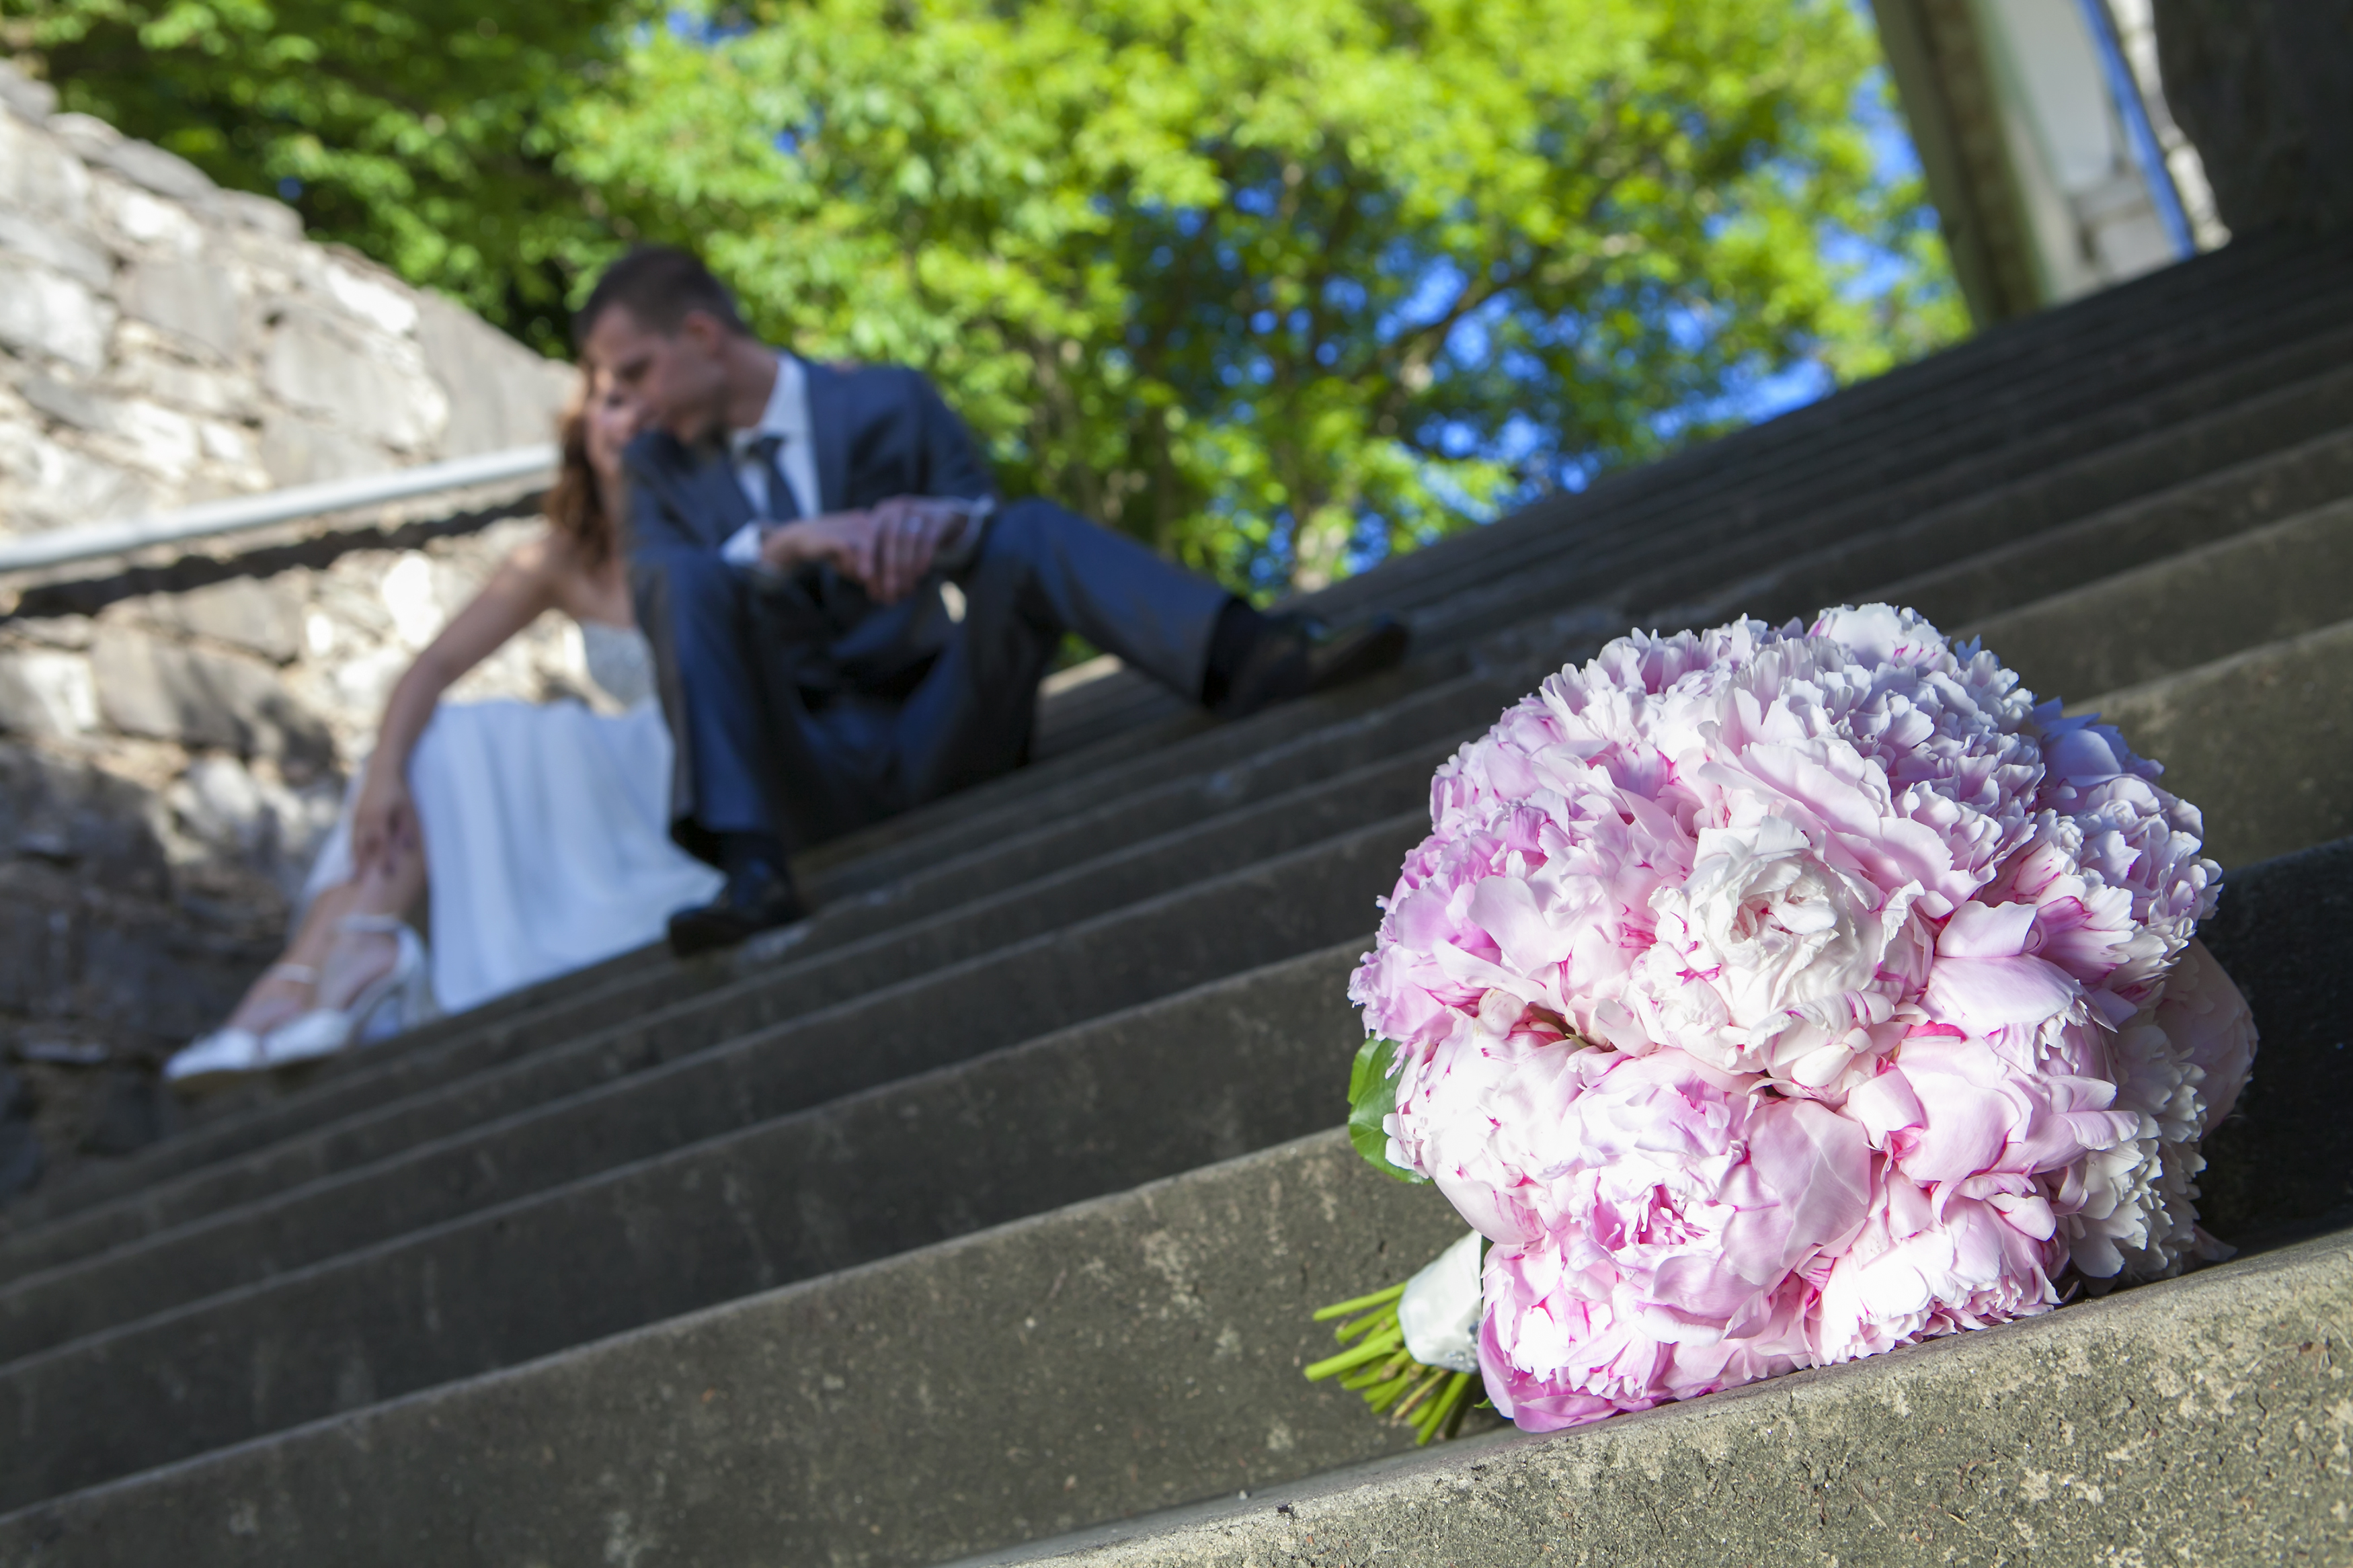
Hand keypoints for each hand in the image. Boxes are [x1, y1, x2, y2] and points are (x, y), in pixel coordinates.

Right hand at [349, 762, 418, 878]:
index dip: (385, 859)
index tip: (386, 874)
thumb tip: (406, 848)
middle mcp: (364, 820)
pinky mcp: (353, 815)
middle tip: (357, 883)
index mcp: (379, 818)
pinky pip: (352, 836)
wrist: (381, 771)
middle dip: (360, 866)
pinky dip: (352, 848)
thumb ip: (406, 829)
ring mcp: (356, 817)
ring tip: (353, 875)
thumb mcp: (407, 809)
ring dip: (353, 859)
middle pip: (362, 847)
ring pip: (354, 842)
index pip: (382, 844)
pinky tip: (353, 858)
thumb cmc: (399, 791)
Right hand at [757, 499, 967, 603]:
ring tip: (877, 595)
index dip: (903, 572)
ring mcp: (851, 526)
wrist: (803, 540)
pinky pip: (849, 552)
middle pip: (887, 551)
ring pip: (870, 552)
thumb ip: (877, 573)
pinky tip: (860, 578)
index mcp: (879, 526)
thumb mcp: (861, 564)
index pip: (896, 550)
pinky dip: (855, 566)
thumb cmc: (837, 553)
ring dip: (875, 576)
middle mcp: (868, 522)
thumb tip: (897, 592)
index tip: (906, 592)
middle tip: (893, 598)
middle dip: (891, 578)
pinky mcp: (834, 534)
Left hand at [862, 496, 968, 603]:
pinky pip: (928, 538)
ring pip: (908, 539)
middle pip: (889, 538)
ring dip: (905, 567)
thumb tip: (875, 595)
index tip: (864, 578)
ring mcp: (918, 510)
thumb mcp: (893, 545)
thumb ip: (881, 564)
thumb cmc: (910, 539)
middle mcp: (896, 509)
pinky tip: (920, 574)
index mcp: (879, 515)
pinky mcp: (937, 517)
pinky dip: (922, 558)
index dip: (865, 556)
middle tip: (890, 593)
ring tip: (906, 588)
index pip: (869, 534)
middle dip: (888, 568)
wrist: (943, 520)